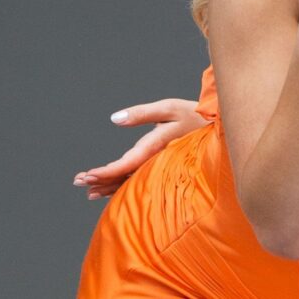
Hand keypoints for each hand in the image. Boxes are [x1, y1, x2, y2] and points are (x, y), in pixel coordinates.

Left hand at [72, 98, 210, 199]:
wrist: (220, 129)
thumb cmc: (195, 115)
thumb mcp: (169, 108)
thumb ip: (142, 113)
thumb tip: (114, 119)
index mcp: (155, 149)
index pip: (125, 166)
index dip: (105, 172)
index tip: (86, 177)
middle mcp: (156, 162)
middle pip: (125, 177)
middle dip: (101, 181)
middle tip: (78, 182)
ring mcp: (160, 167)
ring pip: (132, 181)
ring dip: (110, 185)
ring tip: (90, 191)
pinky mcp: (163, 166)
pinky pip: (141, 179)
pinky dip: (125, 183)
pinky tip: (114, 187)